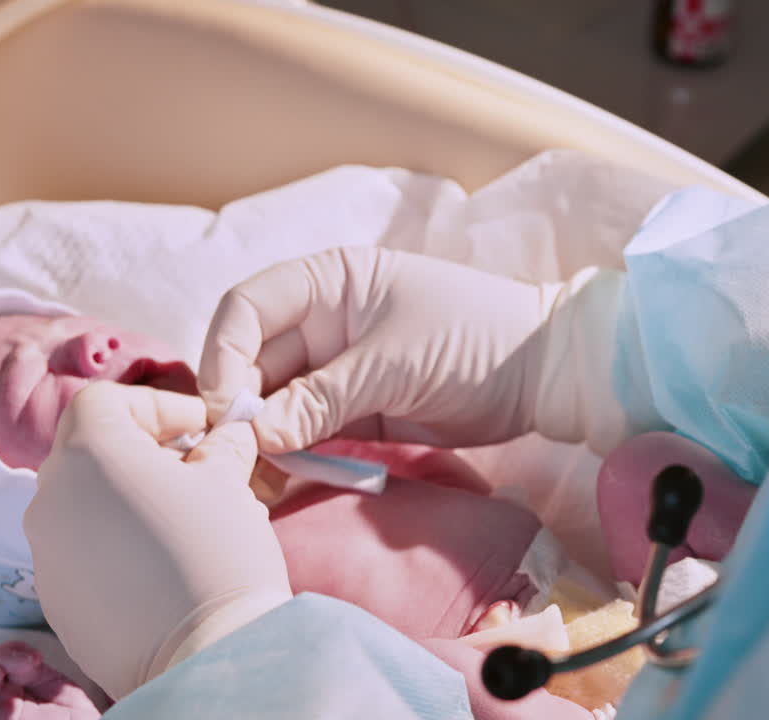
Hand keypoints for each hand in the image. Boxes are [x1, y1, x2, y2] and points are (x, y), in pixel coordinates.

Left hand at [24, 383, 291, 700]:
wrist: (205, 658)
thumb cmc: (217, 555)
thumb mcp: (229, 481)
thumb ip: (221, 445)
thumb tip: (225, 436)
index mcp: (88, 455)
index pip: (105, 401)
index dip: (156, 404)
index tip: (201, 427)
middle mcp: (50, 498)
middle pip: (90, 451)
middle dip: (144, 451)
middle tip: (198, 469)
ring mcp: (45, 553)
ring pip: (82, 503)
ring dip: (127, 499)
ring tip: (182, 522)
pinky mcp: (54, 600)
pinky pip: (80, 552)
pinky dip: (114, 545)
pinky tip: (161, 567)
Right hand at [199, 247, 638, 454]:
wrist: (544, 374)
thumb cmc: (474, 338)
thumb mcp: (394, 363)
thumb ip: (323, 399)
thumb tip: (257, 435)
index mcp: (327, 282)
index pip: (247, 309)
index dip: (224, 355)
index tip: (225, 408)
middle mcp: (323, 323)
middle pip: (253, 363)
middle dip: (240, 407)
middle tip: (235, 456)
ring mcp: (338, 369)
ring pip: (276, 404)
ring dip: (262, 439)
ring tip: (255, 478)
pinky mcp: (356, 412)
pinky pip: (308, 433)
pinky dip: (293, 456)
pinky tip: (281, 481)